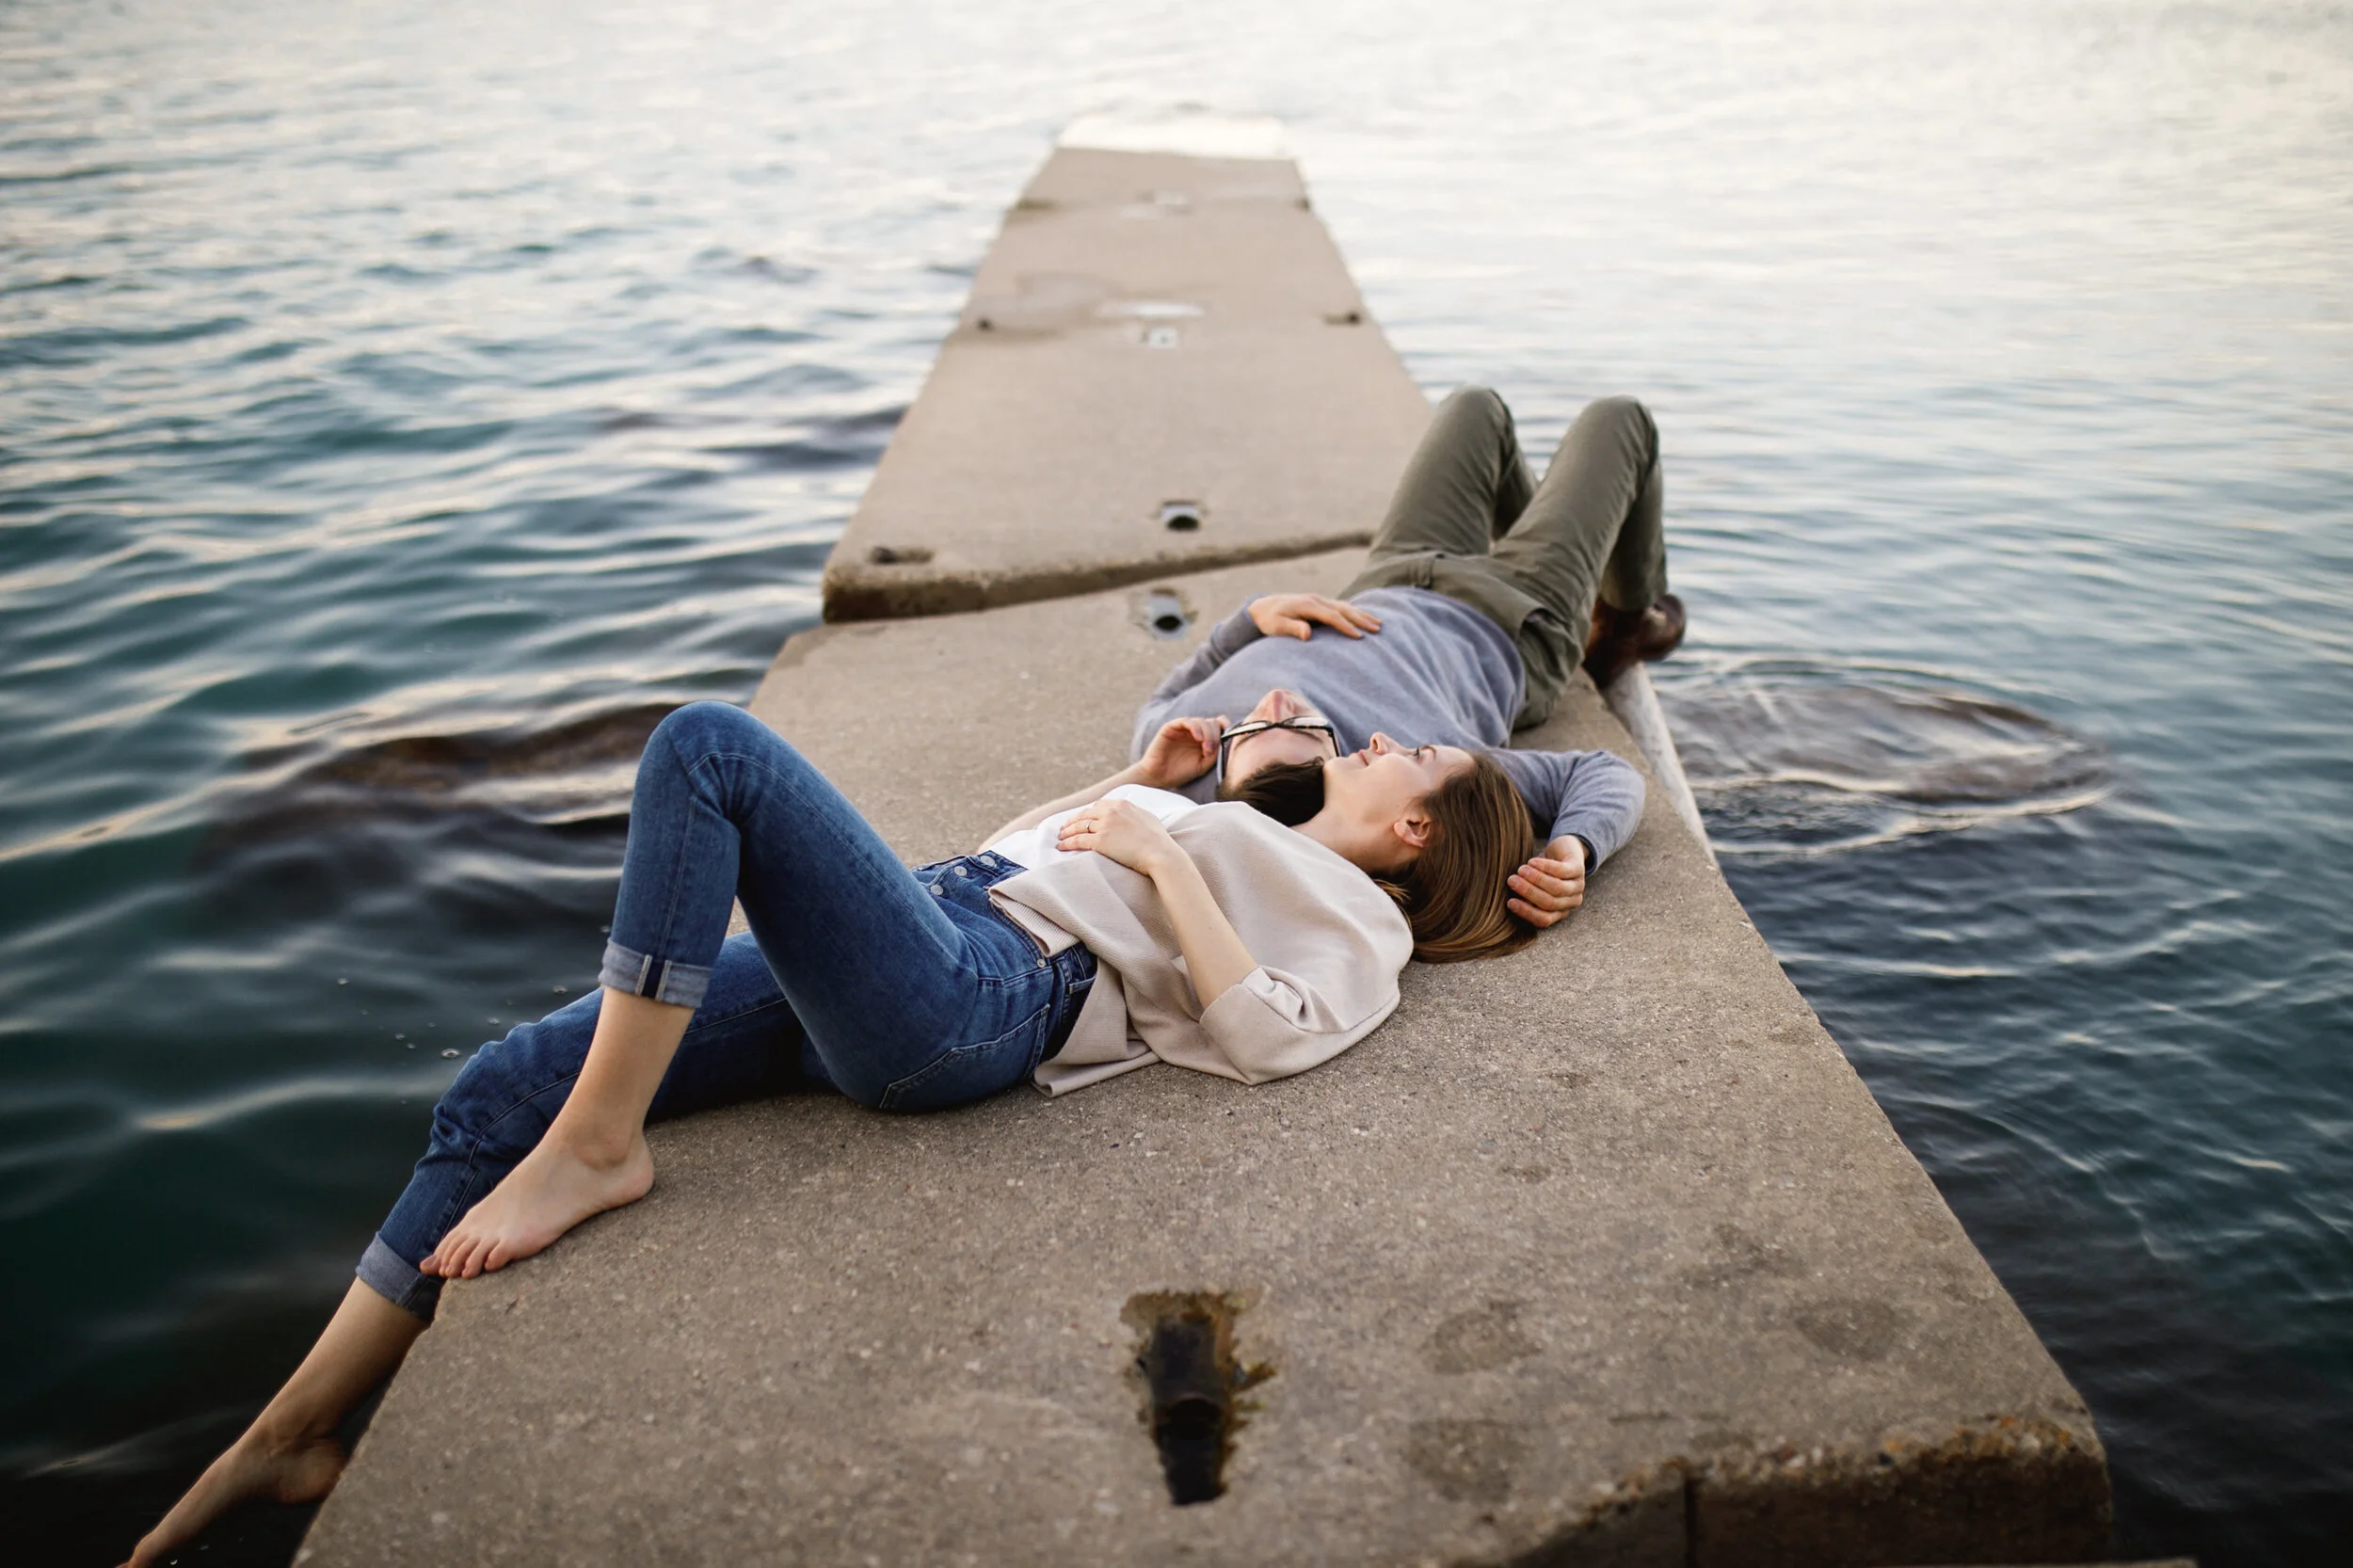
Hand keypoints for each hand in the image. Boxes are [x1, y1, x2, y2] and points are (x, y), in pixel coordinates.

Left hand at [1057, 797, 1182, 878]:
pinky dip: (1067, 843)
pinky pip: (1078, 840)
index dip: (1087, 813)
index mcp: (1122, 804)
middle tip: (1065, 828)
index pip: (1098, 806)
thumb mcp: (1147, 818)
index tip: (1081, 818)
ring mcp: (1104, 826)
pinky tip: (1061, 846)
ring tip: (1060, 837)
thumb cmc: (1158, 840)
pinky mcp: (1100, 841)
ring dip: (1067, 832)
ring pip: (1079, 826)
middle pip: (1085, 814)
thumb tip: (1132, 814)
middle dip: (1073, 821)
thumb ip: (1135, 813)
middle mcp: (1111, 812)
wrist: (1160, 853)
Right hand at [1132, 715, 1226, 788]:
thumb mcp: (1203, 765)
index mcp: (1204, 738)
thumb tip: (1226, 741)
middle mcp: (1195, 731)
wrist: (1158, 778)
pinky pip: (1186, 721)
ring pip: (1202, 721)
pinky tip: (1198, 738)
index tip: (1230, 738)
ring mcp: (1183, 728)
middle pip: (1212, 722)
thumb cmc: (1180, 773)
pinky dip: (1195, 728)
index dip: (1227, 727)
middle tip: (1210, 751)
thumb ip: (1215, 753)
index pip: (1219, 724)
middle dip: (1215, 736)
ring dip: (1207, 734)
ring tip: (1205, 749)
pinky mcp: (1171, 727)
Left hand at [1248, 592, 1381, 641]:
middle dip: (1361, 619)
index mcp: (1308, 605)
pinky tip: (1365, 617)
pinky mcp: (1320, 603)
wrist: (1261, 607)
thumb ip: (1292, 628)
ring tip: (1379, 623)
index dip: (1346, 626)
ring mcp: (1319, 599)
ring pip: (1345, 606)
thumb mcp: (1277, 626)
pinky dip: (1355, 612)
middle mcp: (1316, 600)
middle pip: (1343, 609)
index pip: (1332, 616)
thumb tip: (1308, 634)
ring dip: (1362, 614)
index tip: (1359, 637)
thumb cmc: (1268, 620)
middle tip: (1377, 629)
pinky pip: (1341, 607)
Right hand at [1507, 837, 1587, 927]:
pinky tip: (1532, 862)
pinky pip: (1562, 871)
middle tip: (1511, 881)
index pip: (1543, 919)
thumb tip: (1511, 902)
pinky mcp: (1579, 869)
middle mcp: (1571, 902)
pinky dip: (1545, 867)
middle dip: (1528, 892)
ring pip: (1556, 888)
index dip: (1526, 912)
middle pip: (1549, 903)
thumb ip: (1526, 896)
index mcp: (1560, 912)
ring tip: (1520, 870)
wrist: (1563, 849)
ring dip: (1536, 879)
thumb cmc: (1543, 871)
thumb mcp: (1534, 886)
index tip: (1510, 902)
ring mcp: (1578, 886)